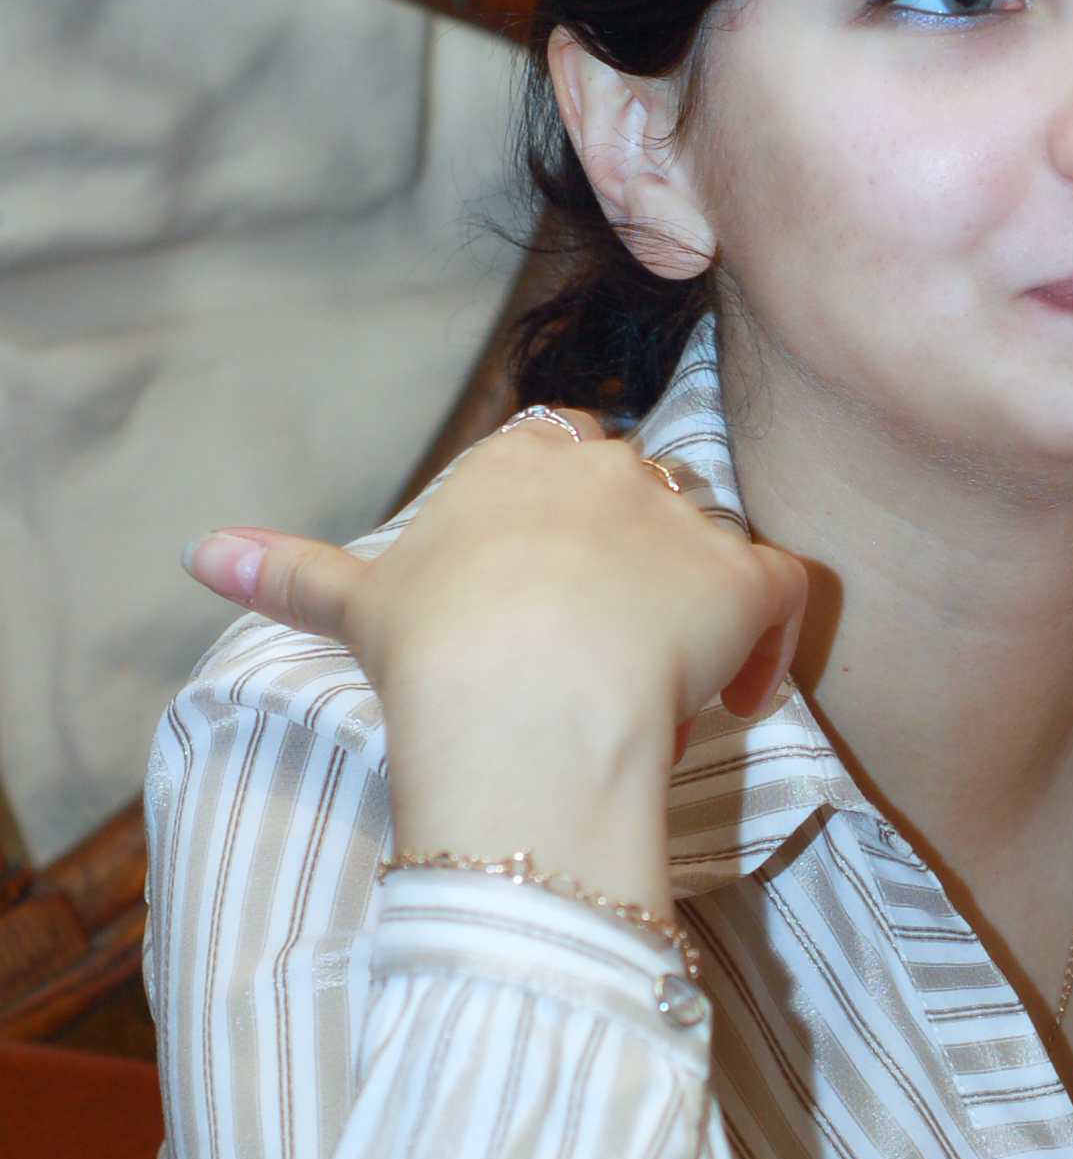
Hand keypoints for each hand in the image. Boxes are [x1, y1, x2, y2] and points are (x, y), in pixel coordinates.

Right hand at [183, 412, 807, 915]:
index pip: (562, 455)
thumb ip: (294, 572)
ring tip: (660, 692)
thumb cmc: (432, 649)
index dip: (565, 522)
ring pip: (712, 547)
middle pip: (644, 500)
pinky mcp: (744, 578)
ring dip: (695, 611)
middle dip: (633, 568)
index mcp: (523, 457)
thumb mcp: (356, 605)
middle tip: (600, 655)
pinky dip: (773, 647)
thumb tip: (201, 553)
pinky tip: (738, 702)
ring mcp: (684, 520)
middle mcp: (611, 467)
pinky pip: (784, 594)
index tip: (547, 590)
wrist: (516, 695)